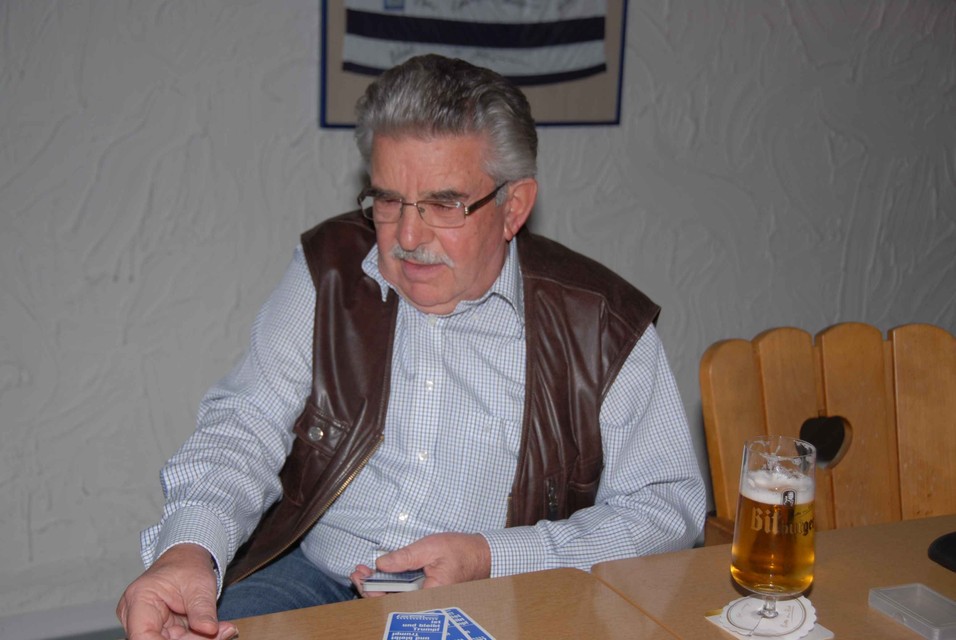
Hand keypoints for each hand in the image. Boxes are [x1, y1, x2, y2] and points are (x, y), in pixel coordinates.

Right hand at [116, 543, 236, 639]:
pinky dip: (196, 638)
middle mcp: (135, 615)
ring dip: (196, 639)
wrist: (187, 560)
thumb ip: (202, 610)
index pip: (142, 636)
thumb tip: (209, 630)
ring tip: (223, 629)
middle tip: (220, 632)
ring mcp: (146, 624)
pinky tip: (214, 630)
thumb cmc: (189, 566)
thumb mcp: (200, 585)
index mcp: (139, 598)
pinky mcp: (159, 631)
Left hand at [350, 533, 490, 596]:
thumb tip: (382, 564)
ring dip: (379, 585)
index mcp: (429, 593)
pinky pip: (404, 592)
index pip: (394, 600)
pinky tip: (381, 574)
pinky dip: (391, 584)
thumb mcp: (430, 548)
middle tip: (358, 573)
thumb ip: (405, 557)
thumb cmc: (461, 551)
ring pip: (396, 597)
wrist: (481, 554)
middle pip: (392, 601)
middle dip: (372, 588)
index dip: (374, 590)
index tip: (362, 577)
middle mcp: (427, 600)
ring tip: (365, 572)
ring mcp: (426, 597)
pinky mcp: (425, 591)